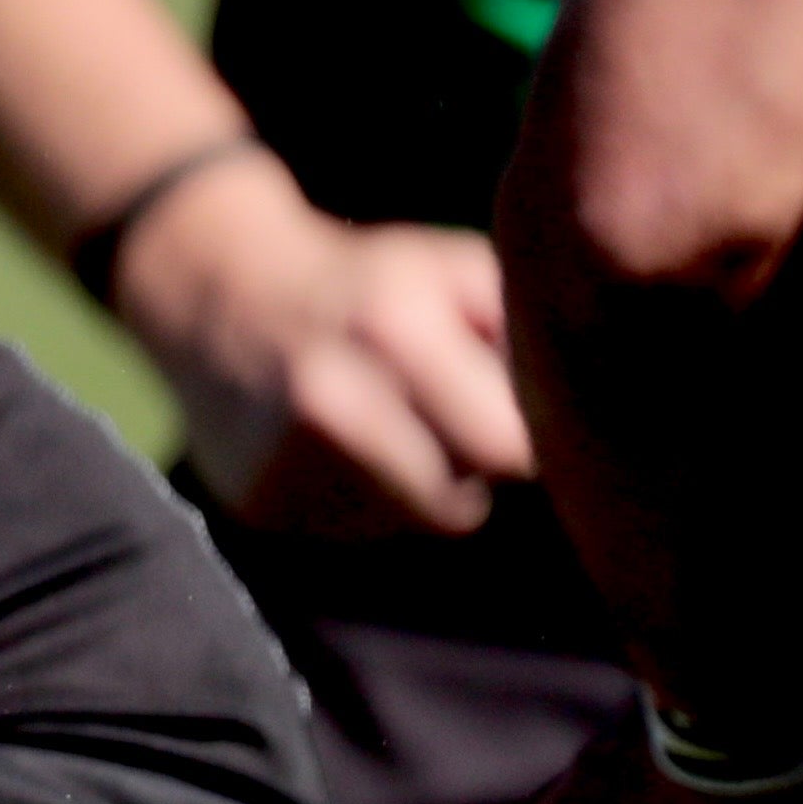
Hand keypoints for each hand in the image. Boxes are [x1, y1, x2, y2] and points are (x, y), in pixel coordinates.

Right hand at [108, 154, 529, 535]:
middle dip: (467, 476)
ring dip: (409, 490)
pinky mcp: (256, 503)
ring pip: (403, 526)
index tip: (516, 424)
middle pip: (457, 508)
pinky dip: (354, 499)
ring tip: (378, 427)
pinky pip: (347, 531)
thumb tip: (589, 423)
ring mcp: (283, 461)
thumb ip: (519, 336)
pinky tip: (328, 447)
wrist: (213, 293)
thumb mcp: (449, 271)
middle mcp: (330, 402)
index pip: (507, 447)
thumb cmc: (366, 281)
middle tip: (445, 427)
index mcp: (393, 331)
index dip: (525, 445)